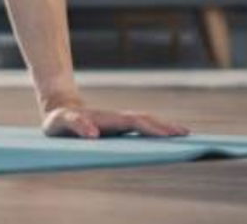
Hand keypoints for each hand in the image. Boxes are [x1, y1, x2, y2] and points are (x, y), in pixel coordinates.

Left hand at [42, 104, 190, 138]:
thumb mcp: (59, 122)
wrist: (59, 108)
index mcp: (106, 119)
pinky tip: (167, 138)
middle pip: (145, 120)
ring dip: (164, 128)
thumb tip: (94, 135)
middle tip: (188, 135)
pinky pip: (141, 127)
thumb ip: (75, 125)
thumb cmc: (58, 120)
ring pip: (146, 122)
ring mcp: (119, 121)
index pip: (134, 122)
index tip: (170, 135)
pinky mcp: (118, 126)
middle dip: (165, 127)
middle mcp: (116, 118)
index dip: (152, 128)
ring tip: (185, 135)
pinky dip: (157, 130)